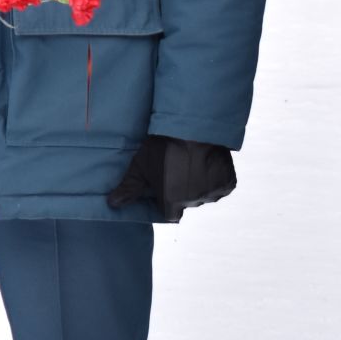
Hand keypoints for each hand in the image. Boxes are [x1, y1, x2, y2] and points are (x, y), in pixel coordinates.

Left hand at [106, 136, 236, 220]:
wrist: (194, 127)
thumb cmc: (163, 147)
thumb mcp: (141, 166)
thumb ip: (128, 189)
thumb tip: (111, 204)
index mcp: (173, 202)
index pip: (168, 213)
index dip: (164, 202)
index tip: (162, 188)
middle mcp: (195, 202)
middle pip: (186, 203)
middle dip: (181, 191)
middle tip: (176, 170)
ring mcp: (214, 193)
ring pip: (204, 195)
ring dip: (198, 185)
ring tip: (190, 164)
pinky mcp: (229, 183)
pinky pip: (220, 187)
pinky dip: (214, 179)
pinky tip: (204, 165)